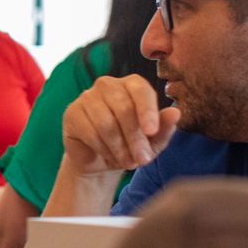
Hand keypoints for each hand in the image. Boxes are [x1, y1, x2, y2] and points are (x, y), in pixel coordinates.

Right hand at [60, 75, 179, 175]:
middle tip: (142, 160)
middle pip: (123, 108)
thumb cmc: (131, 145)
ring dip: (119, 147)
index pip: (140, 90)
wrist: (101, 160)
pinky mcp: (72, 113)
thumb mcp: (152, 142)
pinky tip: (110, 157)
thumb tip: (176, 113)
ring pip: (106, 122)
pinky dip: (103, 149)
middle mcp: (107, 85)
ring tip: (128, 162)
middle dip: (134, 138)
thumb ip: (165, 128)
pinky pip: (89, 131)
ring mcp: (87, 97)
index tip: (152, 132)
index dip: (147, 111)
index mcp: (131, 85)